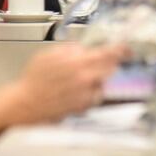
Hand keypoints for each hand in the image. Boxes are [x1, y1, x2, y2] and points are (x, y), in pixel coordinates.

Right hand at [0, 43, 126, 154]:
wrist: (27, 104)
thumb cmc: (35, 80)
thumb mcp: (49, 54)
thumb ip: (70, 49)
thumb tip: (83, 49)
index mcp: (78, 62)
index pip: (108, 53)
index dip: (121, 50)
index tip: (128, 49)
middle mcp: (86, 79)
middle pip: (110, 69)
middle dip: (107, 65)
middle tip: (98, 65)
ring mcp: (86, 94)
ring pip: (103, 83)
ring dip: (96, 80)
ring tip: (78, 82)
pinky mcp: (84, 106)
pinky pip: (95, 97)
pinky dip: (89, 93)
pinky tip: (75, 92)